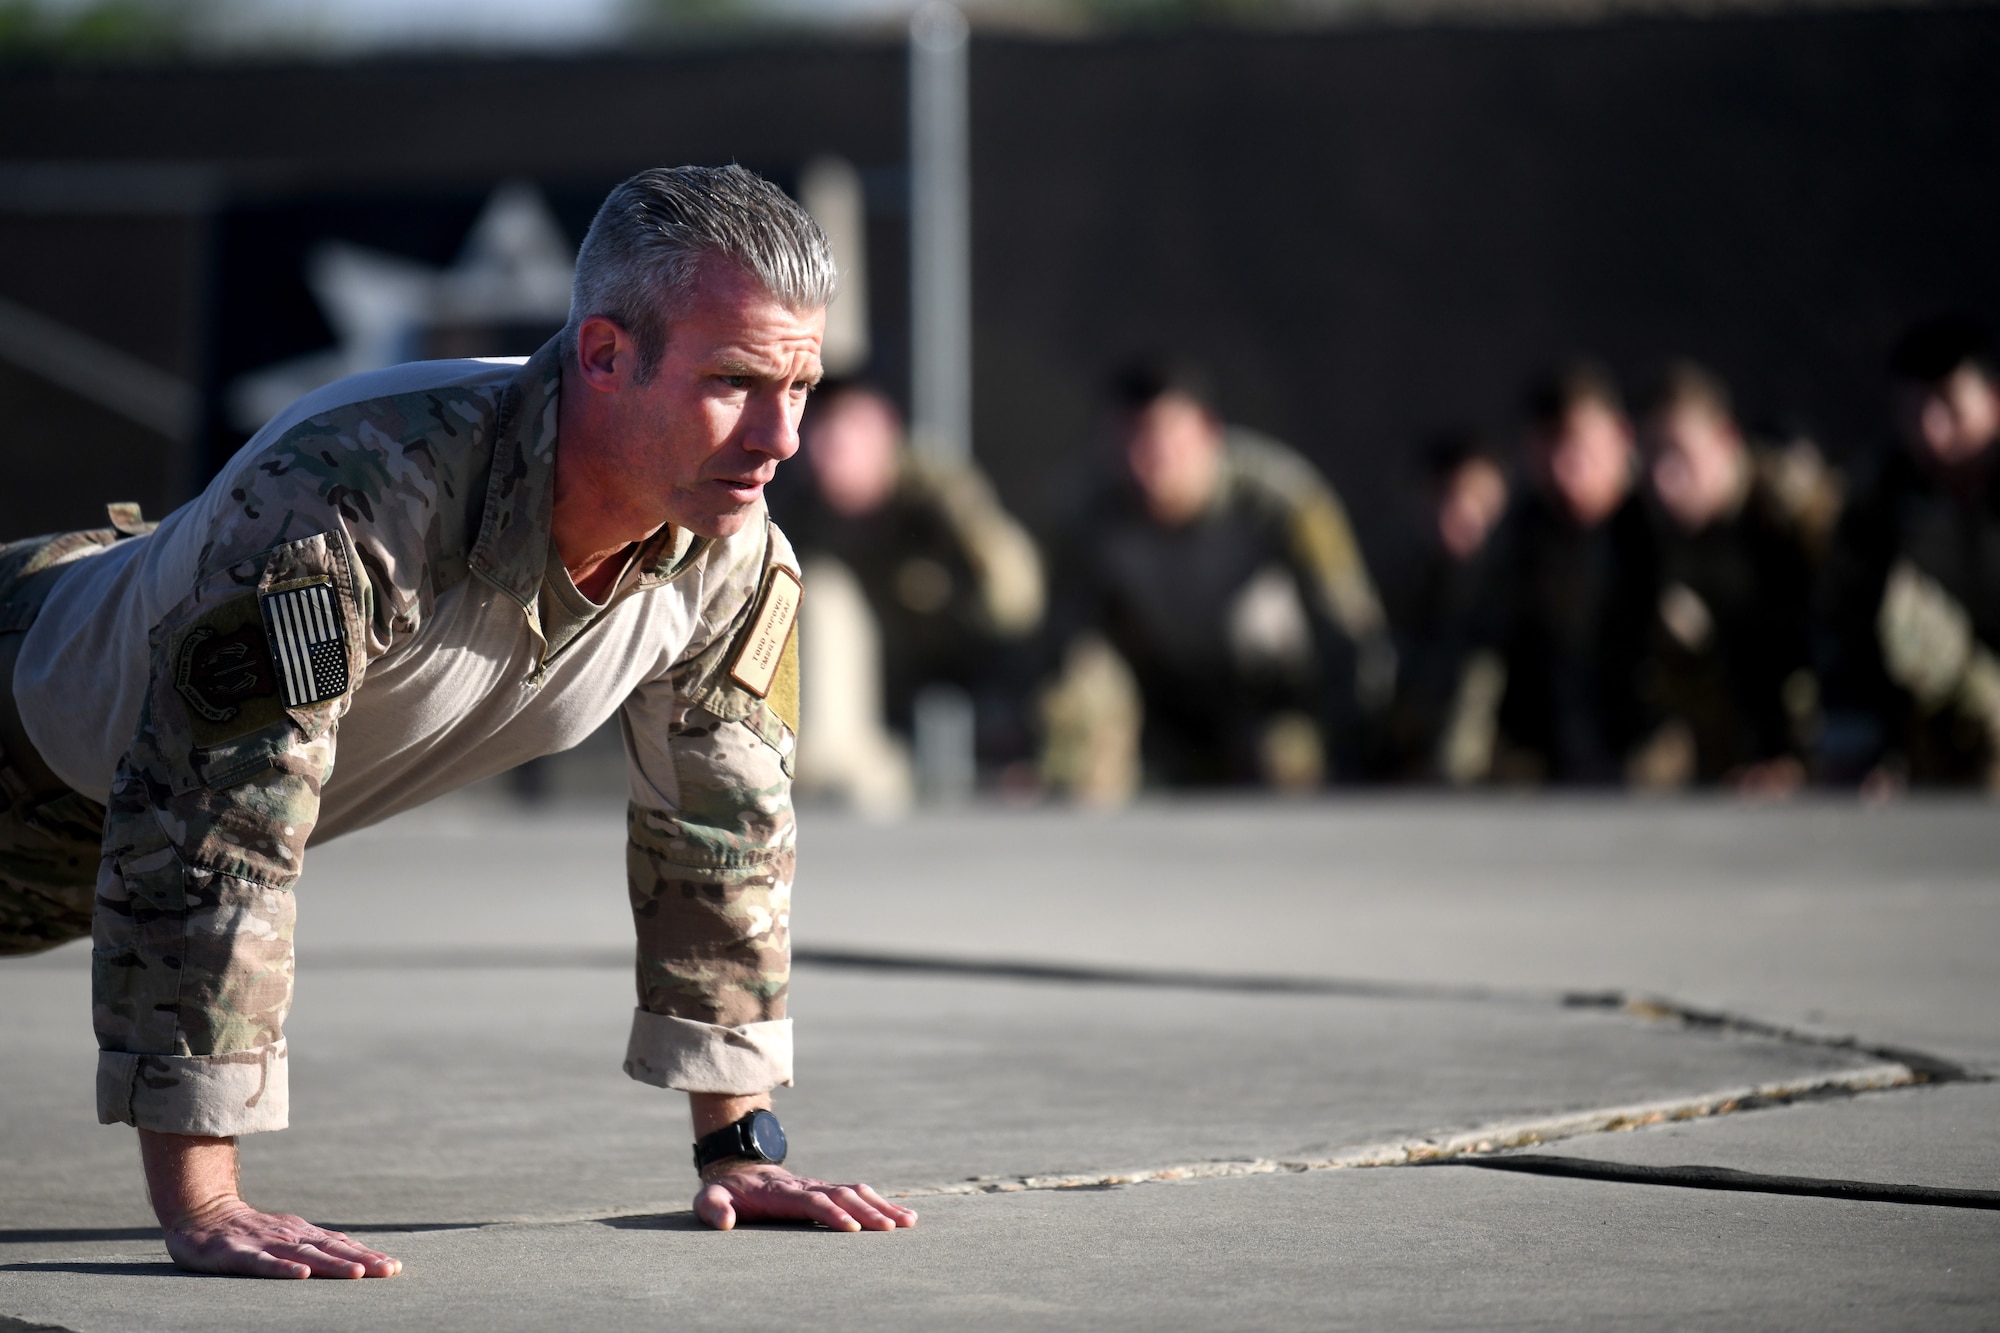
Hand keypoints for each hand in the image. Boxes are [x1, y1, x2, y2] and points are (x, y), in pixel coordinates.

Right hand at [138, 1129, 400, 1278]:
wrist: (202, 1214)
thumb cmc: (249, 1231)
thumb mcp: (286, 1236)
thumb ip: (315, 1245)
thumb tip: (354, 1256)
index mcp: (303, 1234)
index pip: (341, 1245)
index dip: (368, 1255)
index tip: (393, 1267)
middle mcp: (290, 1236)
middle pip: (331, 1249)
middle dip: (363, 1260)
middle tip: (389, 1271)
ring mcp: (265, 1243)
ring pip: (304, 1255)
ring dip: (333, 1264)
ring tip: (359, 1273)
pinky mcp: (238, 1253)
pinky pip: (263, 1263)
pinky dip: (283, 1268)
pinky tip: (302, 1275)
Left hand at [694, 1161, 918, 1232]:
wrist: (740, 1169)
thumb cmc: (725, 1192)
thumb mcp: (708, 1198)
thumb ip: (713, 1208)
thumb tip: (725, 1222)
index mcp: (782, 1192)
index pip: (812, 1201)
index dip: (831, 1213)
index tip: (852, 1228)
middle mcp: (807, 1186)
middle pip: (842, 1195)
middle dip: (868, 1212)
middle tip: (890, 1229)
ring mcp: (820, 1186)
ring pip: (857, 1192)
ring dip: (882, 1206)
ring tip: (908, 1221)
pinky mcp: (829, 1191)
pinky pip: (860, 1194)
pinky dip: (883, 1203)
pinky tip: (904, 1216)